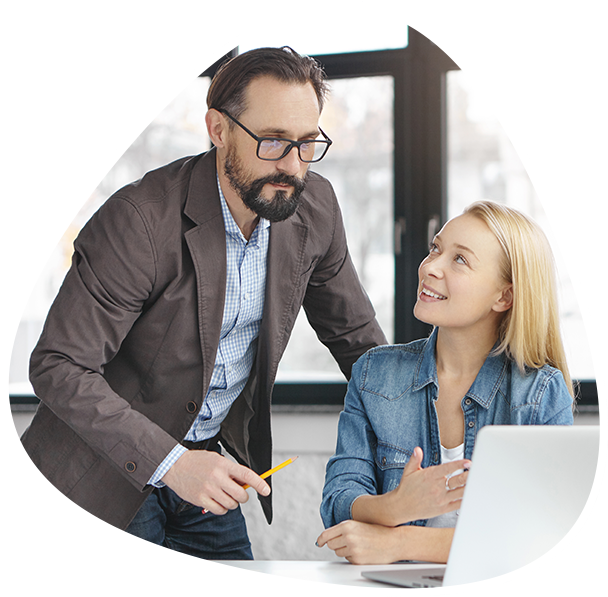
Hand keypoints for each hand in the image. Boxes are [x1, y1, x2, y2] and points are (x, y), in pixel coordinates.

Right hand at [161, 450, 270, 514]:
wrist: (175, 466)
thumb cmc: (198, 461)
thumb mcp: (217, 459)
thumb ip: (232, 471)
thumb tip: (246, 483)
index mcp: (224, 465)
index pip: (246, 475)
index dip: (259, 484)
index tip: (266, 490)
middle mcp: (217, 477)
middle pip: (240, 495)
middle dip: (242, 497)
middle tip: (237, 493)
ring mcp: (209, 489)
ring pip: (231, 504)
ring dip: (231, 502)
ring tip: (223, 494)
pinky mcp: (201, 500)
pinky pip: (219, 510)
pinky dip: (221, 508)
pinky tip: (216, 500)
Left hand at [316, 520, 454, 564]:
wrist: (394, 540)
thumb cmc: (377, 531)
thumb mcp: (358, 525)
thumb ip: (343, 529)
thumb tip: (326, 538)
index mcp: (347, 525)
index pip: (326, 535)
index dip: (321, 539)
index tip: (319, 542)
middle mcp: (348, 537)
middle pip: (331, 545)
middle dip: (336, 544)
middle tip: (346, 541)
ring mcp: (352, 549)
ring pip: (339, 553)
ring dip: (345, 550)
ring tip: (358, 545)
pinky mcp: (357, 560)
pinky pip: (348, 559)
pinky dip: (352, 557)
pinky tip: (363, 551)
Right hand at [352, 446, 469, 525]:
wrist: (401, 506)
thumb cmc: (406, 488)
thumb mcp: (408, 471)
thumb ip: (415, 459)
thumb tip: (417, 449)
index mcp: (430, 476)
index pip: (447, 468)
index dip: (459, 465)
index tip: (468, 462)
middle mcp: (437, 487)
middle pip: (457, 481)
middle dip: (469, 476)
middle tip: (478, 472)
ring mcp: (441, 499)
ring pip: (460, 493)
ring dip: (469, 487)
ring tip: (478, 482)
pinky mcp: (443, 508)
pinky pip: (458, 504)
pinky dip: (466, 500)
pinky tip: (472, 495)